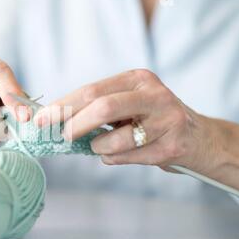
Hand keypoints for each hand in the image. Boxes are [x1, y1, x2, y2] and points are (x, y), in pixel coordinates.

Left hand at [33, 69, 221, 175]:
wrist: (197, 137)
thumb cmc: (150, 119)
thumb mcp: (128, 103)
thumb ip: (97, 107)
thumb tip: (55, 120)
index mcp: (137, 79)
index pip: (91, 90)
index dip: (62, 106)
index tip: (41, 120)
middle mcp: (153, 95)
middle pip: (102, 107)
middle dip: (73, 124)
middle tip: (61, 136)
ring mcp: (166, 120)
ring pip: (114, 140)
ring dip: (98, 148)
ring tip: (100, 147)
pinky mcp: (172, 146)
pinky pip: (127, 158)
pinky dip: (113, 159)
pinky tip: (118, 154)